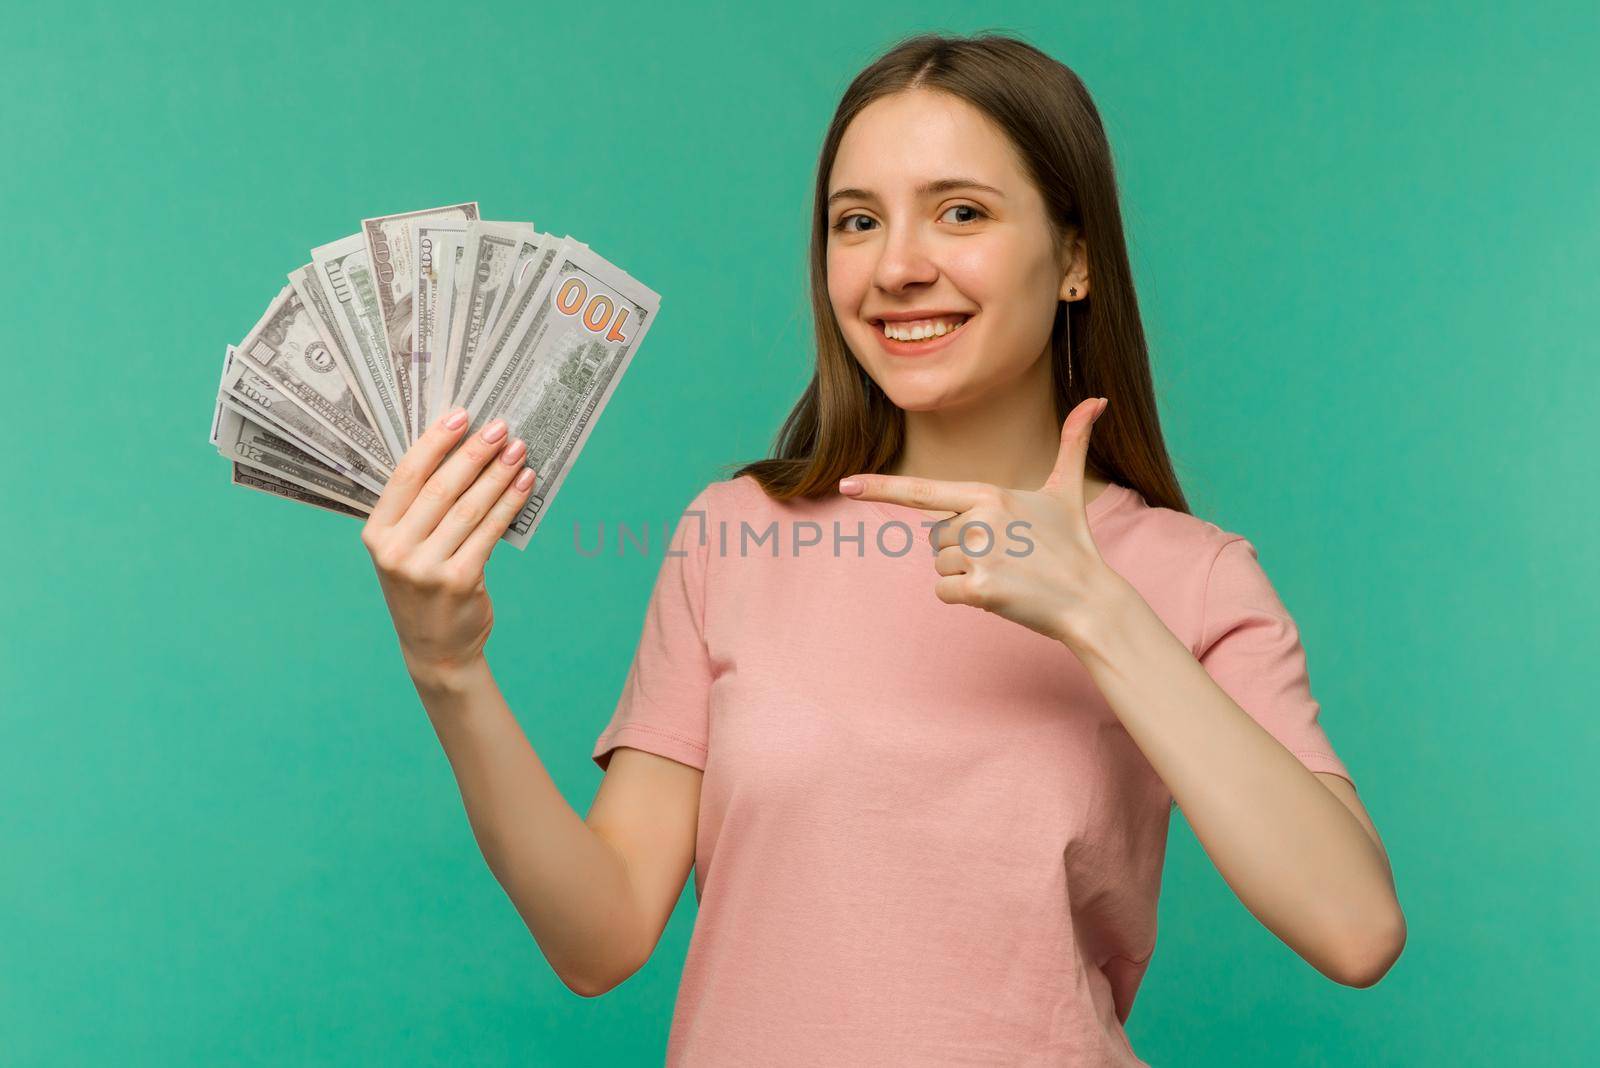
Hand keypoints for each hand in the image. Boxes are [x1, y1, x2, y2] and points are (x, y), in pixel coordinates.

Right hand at [360, 407, 536, 680]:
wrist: (435, 649)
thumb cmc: (423, 588)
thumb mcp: (405, 549)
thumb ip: (419, 509)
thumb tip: (461, 449)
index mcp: (377, 533)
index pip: (406, 476)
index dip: (435, 442)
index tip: (461, 415)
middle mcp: (396, 550)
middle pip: (441, 488)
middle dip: (474, 453)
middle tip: (500, 427)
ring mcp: (427, 568)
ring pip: (469, 507)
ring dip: (498, 474)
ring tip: (518, 450)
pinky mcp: (460, 580)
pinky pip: (490, 531)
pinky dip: (510, 503)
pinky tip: (525, 483)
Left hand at [838, 396, 1124, 646]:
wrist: (1091, 598)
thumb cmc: (1074, 544)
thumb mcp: (1067, 490)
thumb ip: (1074, 443)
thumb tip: (1098, 399)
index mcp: (989, 494)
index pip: (923, 490)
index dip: (881, 487)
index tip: (846, 484)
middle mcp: (980, 520)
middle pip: (935, 538)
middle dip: (961, 550)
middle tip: (1005, 555)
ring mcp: (979, 556)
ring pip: (939, 566)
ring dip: (964, 575)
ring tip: (1006, 572)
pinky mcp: (980, 590)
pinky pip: (943, 593)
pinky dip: (964, 598)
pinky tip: (999, 594)